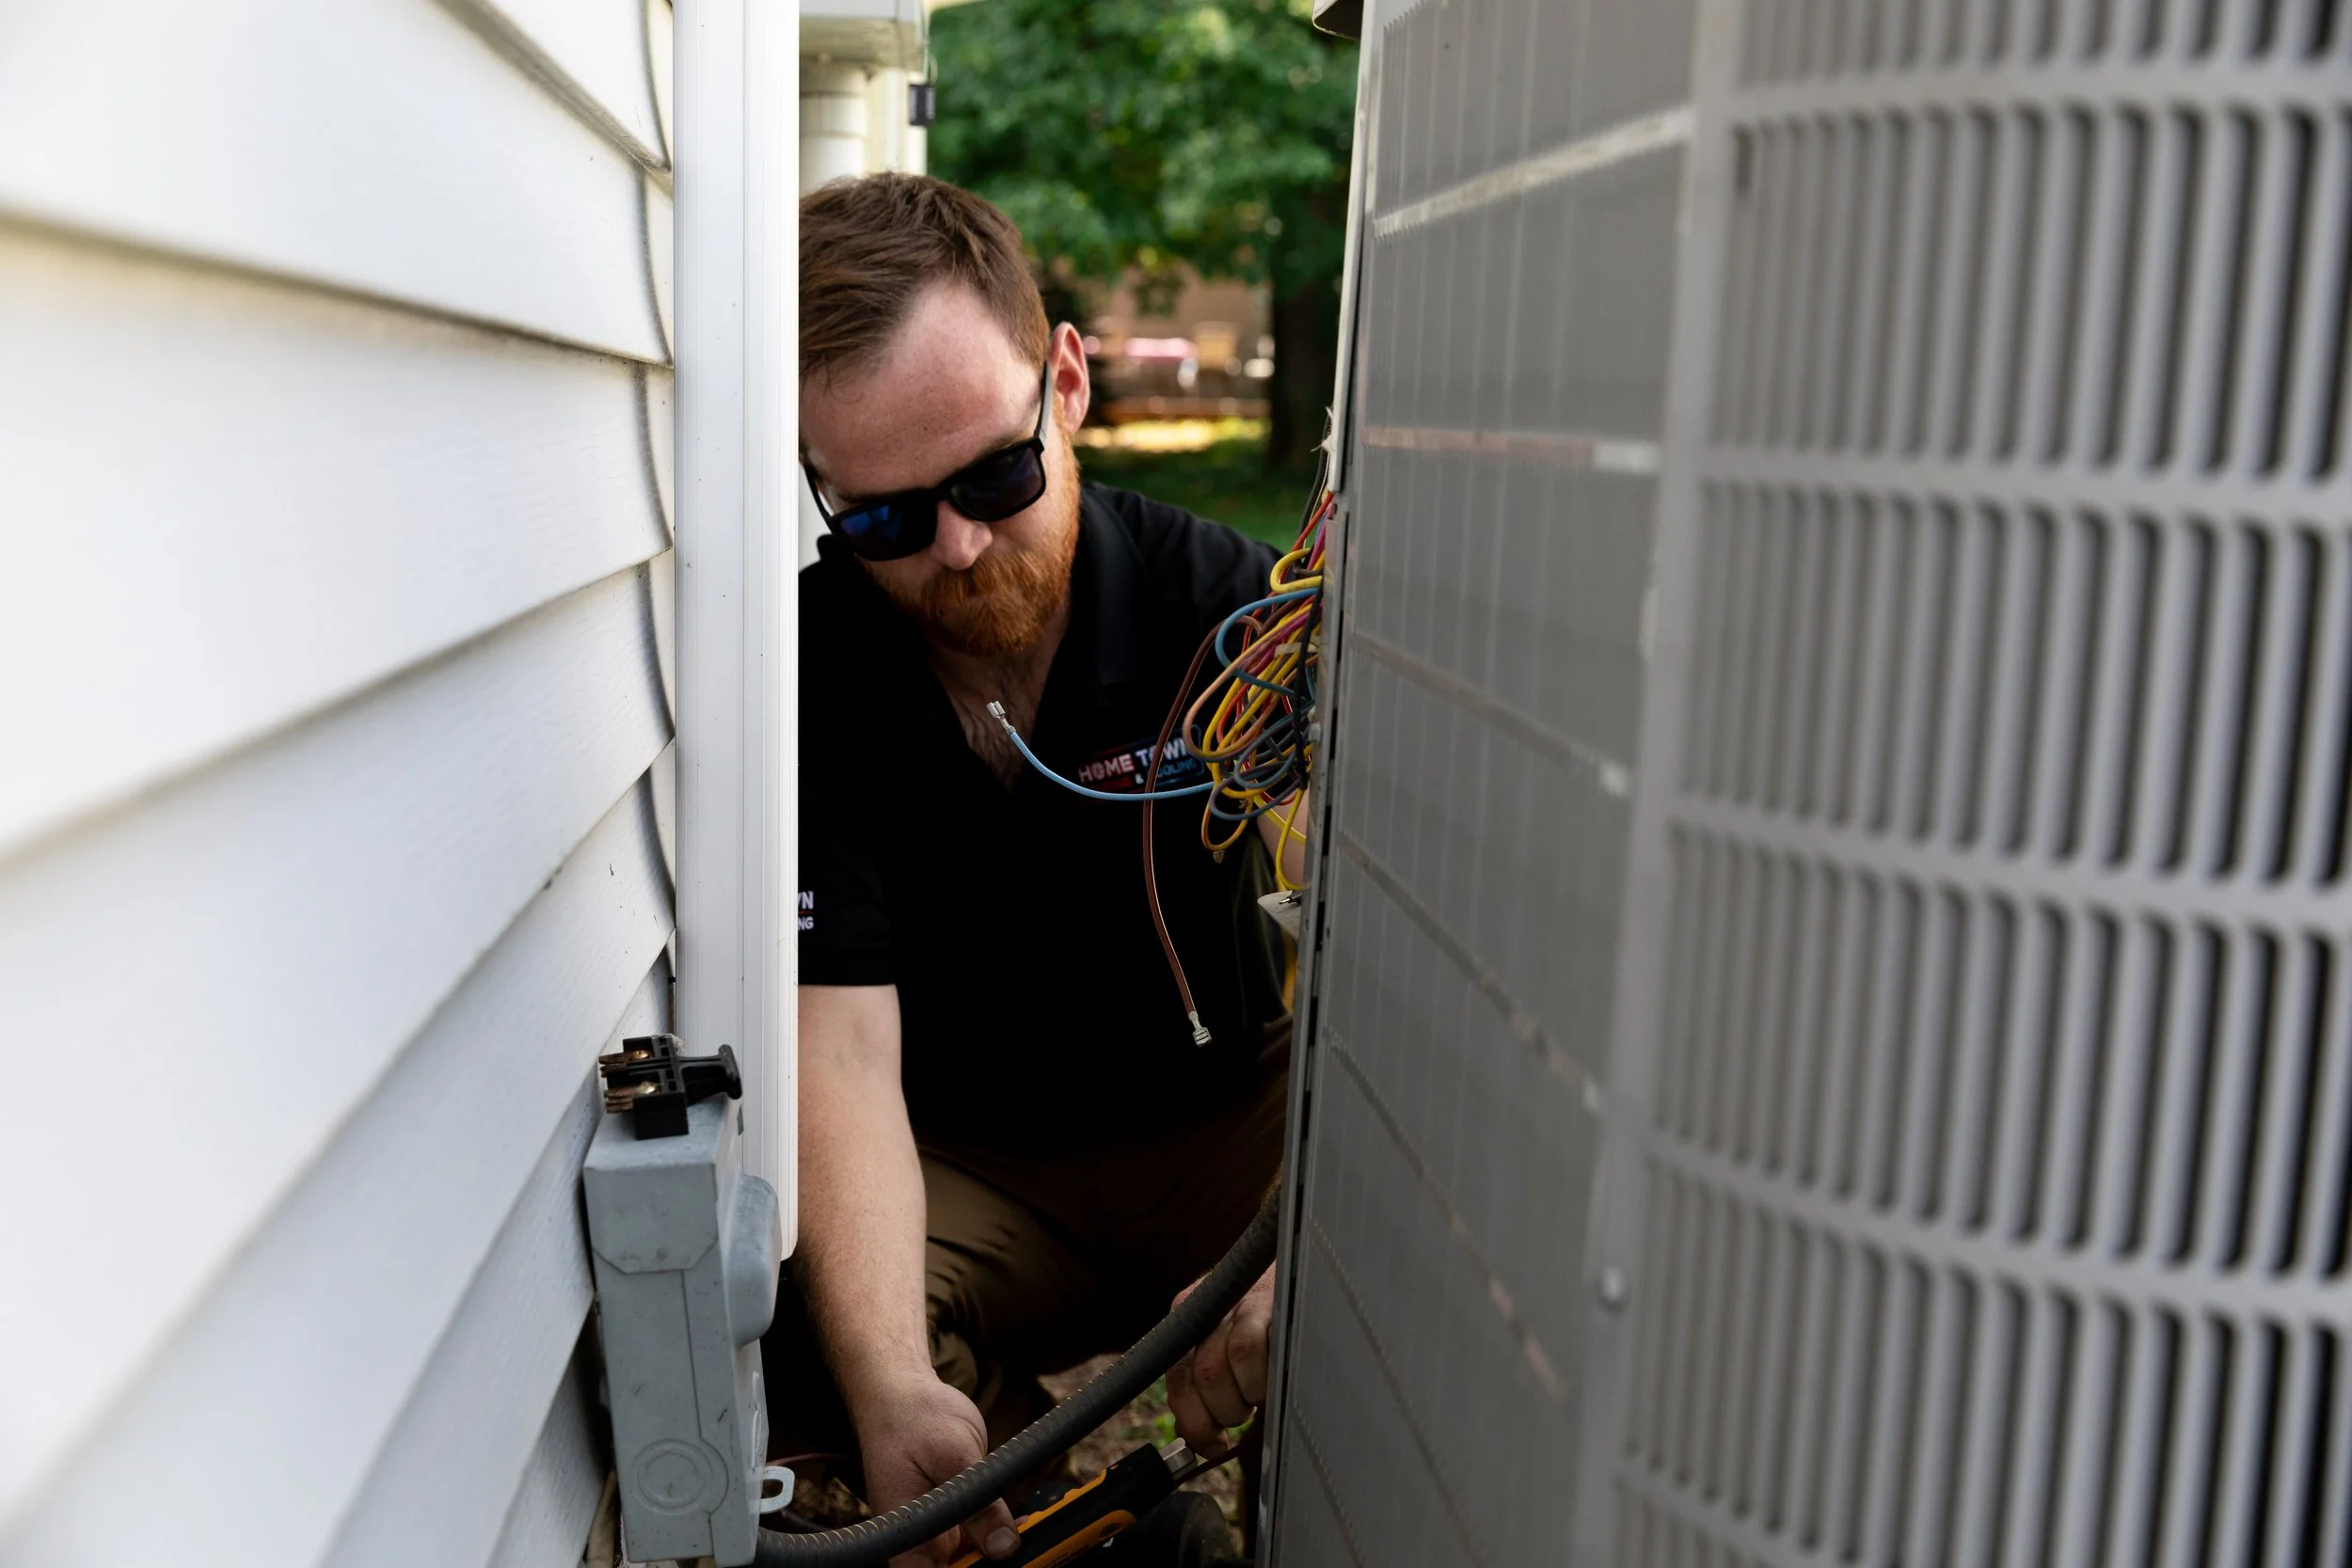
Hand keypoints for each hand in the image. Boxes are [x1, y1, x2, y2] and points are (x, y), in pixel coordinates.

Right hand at [849, 1368, 1020, 1564]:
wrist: (904, 1392)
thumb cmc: (915, 1417)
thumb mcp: (955, 1456)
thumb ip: (978, 1503)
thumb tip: (1004, 1547)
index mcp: (904, 1534)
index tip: (998, 1562)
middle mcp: (916, 1541)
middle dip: (989, 1562)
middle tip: (1023, 1541)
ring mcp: (935, 1532)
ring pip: (970, 1559)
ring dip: (998, 1550)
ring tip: (1029, 1530)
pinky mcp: (952, 1519)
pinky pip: (977, 1539)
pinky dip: (999, 1533)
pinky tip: (1020, 1522)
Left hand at [1164, 1264, 1274, 1459]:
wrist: (1303, 1270)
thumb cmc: (1266, 1324)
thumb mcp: (1227, 1345)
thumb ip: (1207, 1383)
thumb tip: (1200, 1442)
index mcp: (1189, 1316)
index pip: (1179, 1378)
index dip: (1194, 1421)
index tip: (1212, 1446)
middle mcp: (1209, 1305)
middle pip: (1205, 1373)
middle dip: (1226, 1410)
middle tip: (1244, 1410)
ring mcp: (1241, 1299)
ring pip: (1234, 1358)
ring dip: (1250, 1392)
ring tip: (1261, 1393)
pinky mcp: (1273, 1298)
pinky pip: (1261, 1343)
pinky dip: (1267, 1374)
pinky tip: (1277, 1377)